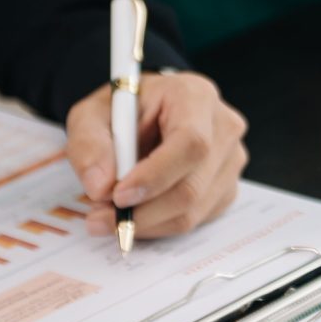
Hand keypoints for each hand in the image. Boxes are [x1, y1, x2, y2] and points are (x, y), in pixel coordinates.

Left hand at [66, 72, 247, 238]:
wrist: (150, 112)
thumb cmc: (125, 110)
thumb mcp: (92, 114)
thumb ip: (89, 145)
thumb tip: (100, 187)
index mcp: (196, 97)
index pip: (191, 142)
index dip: (155, 176)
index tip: (117, 196)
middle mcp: (224, 129)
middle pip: (192, 186)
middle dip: (142, 211)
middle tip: (99, 218)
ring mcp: (231, 161)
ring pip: (192, 211)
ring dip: (146, 222)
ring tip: (109, 215)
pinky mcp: (227, 188)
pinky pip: (194, 220)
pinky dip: (158, 224)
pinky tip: (136, 210)